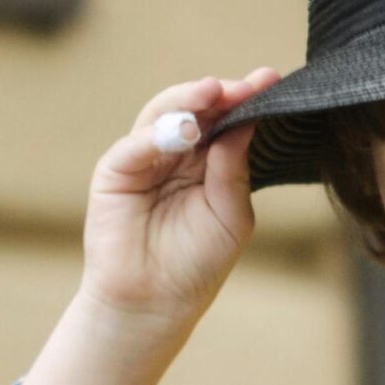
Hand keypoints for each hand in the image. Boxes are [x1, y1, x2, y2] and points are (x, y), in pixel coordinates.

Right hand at [79, 66, 280, 328]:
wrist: (154, 304)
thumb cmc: (196, 264)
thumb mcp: (230, 214)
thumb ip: (234, 169)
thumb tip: (246, 122)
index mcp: (207, 161)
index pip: (225, 120)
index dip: (245, 99)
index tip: (270, 80)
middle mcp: (175, 153)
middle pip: (195, 109)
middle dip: (219, 94)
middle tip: (245, 84)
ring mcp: (143, 158)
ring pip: (162, 114)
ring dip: (188, 102)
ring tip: (214, 94)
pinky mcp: (115, 172)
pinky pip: (135, 145)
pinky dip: (156, 134)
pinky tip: (183, 132)